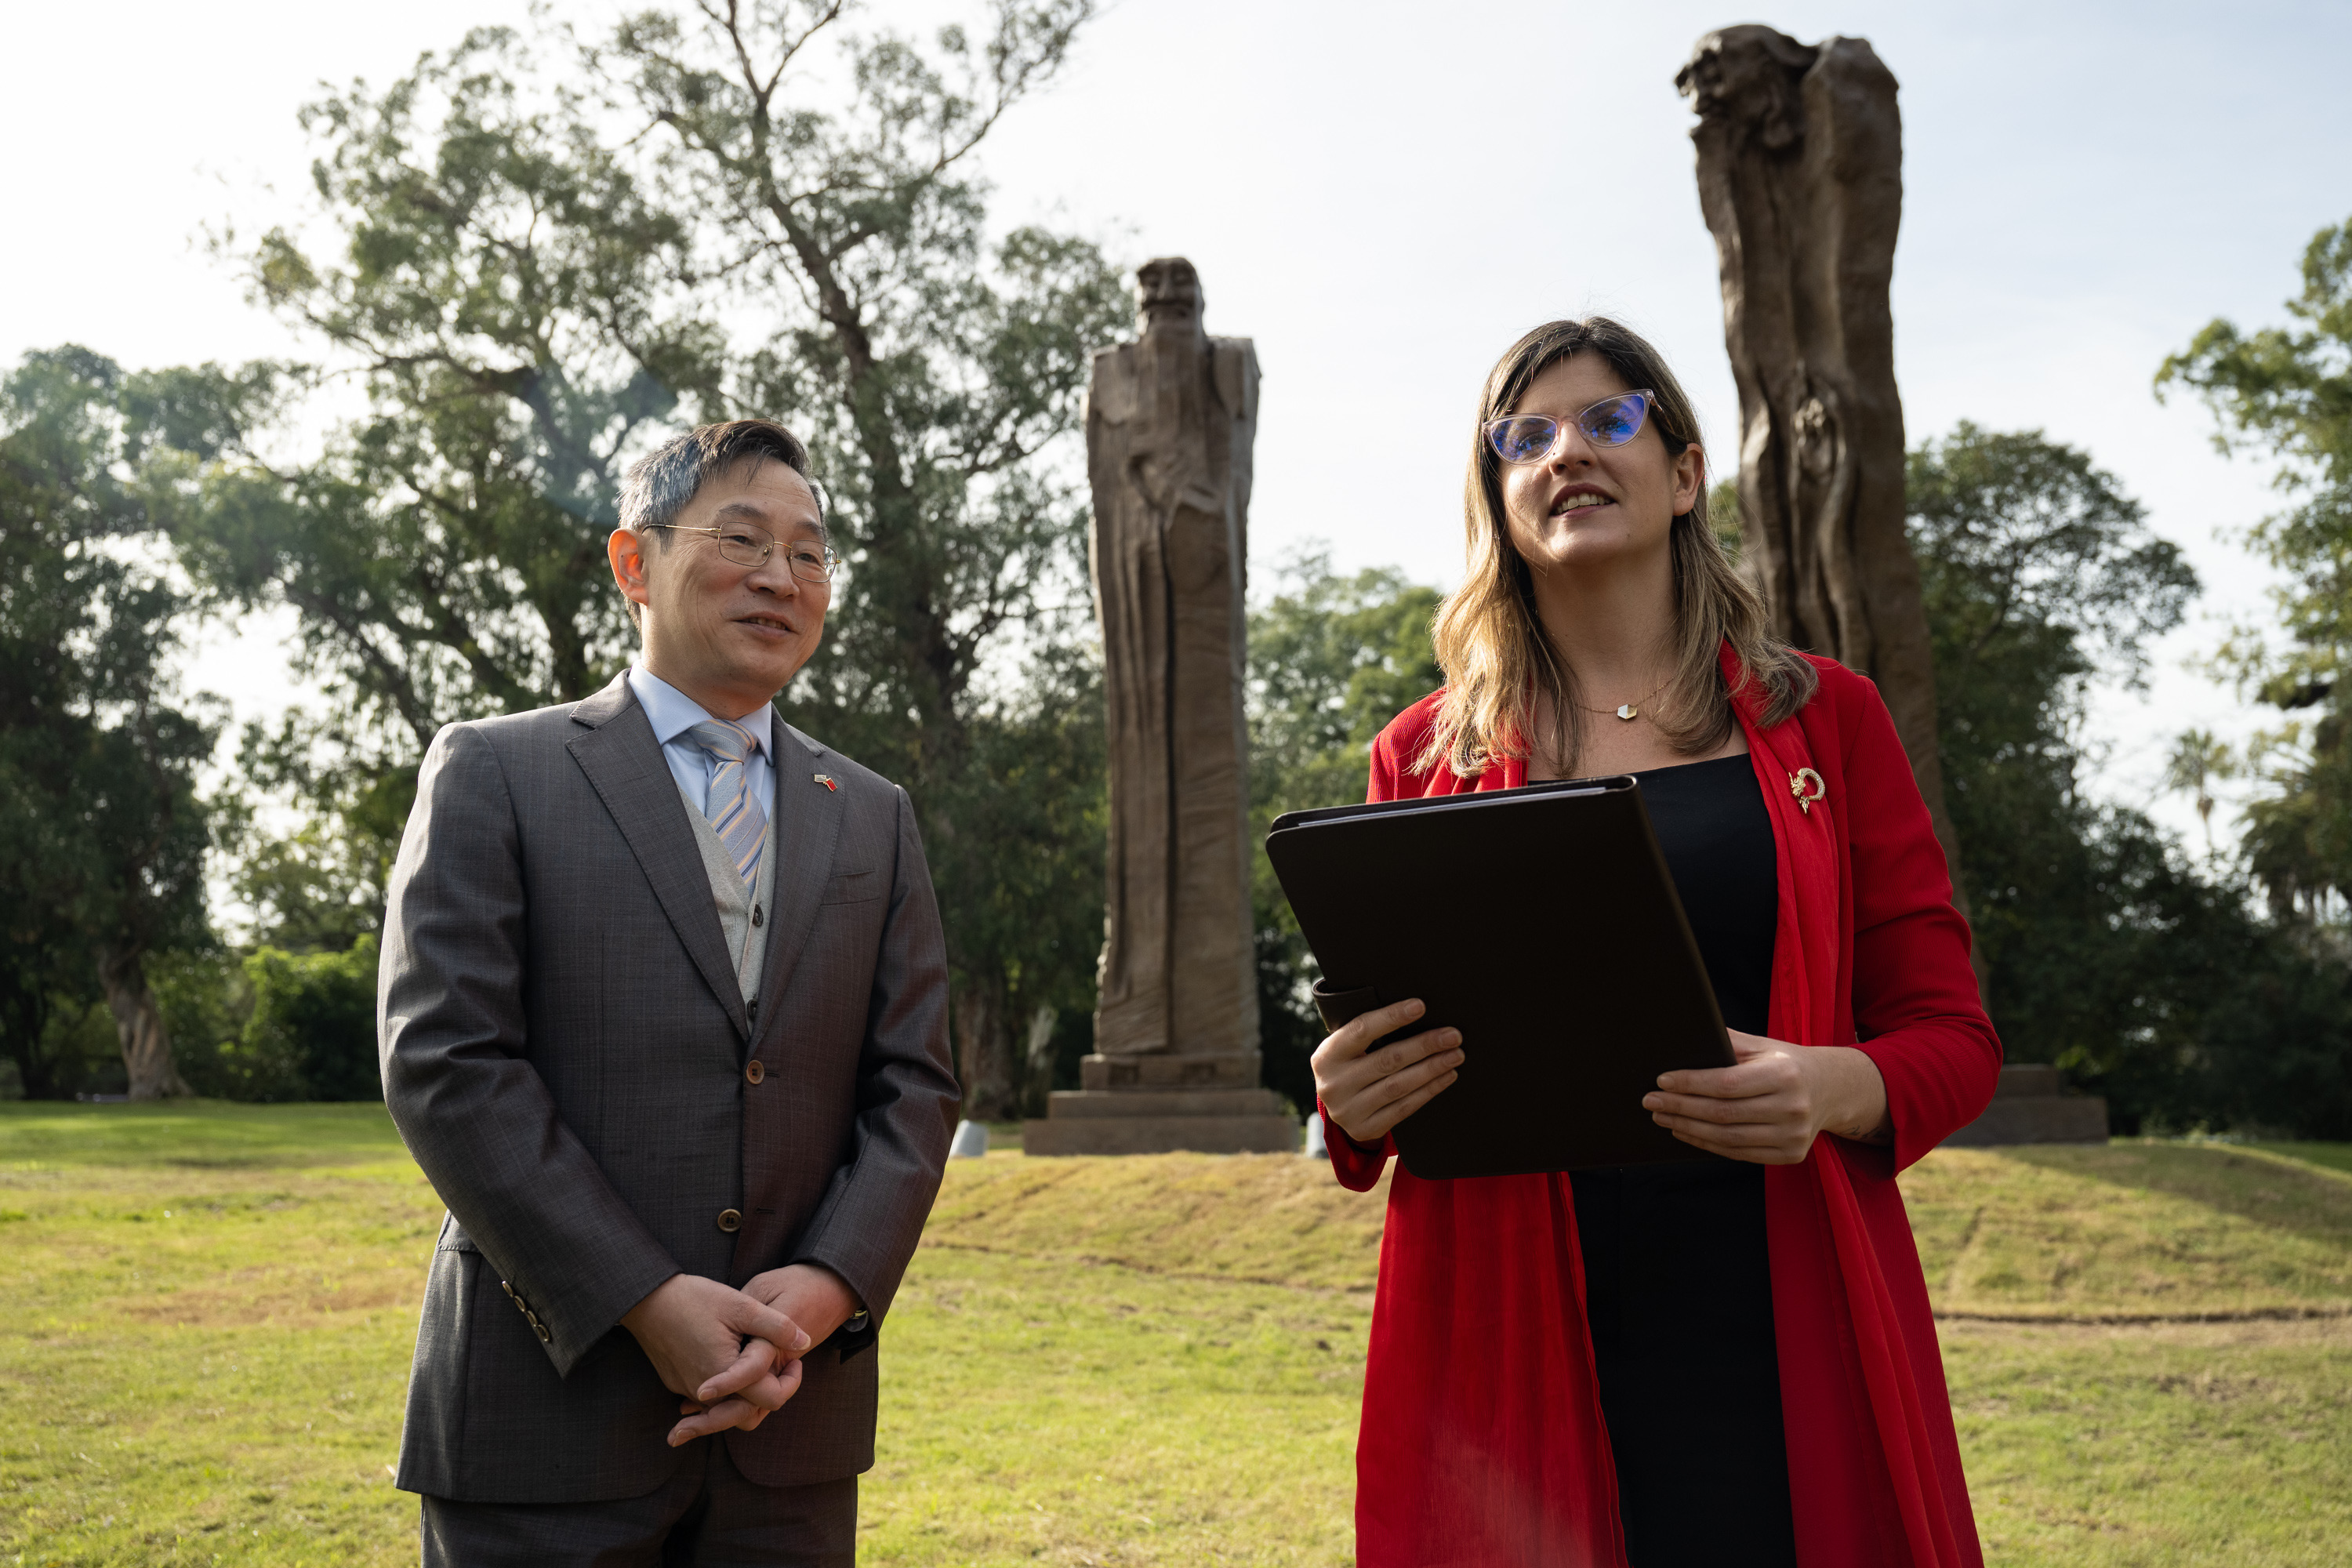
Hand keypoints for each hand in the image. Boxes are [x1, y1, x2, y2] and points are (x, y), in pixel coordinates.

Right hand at [665, 1264, 860, 1444]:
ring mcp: (687, 1391)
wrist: (647, 1299)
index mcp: (727, 1375)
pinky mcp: (677, 1384)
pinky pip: (708, 1401)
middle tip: (782, 1367)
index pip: (770, 1400)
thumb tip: (806, 1341)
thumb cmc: (696, 1299)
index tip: (795, 1360)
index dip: (790, 1383)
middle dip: (770, 1395)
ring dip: (746, 1396)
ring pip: (727, 1410)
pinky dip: (724, 1392)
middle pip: (748, 1415)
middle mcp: (705, 1393)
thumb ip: (776, 1326)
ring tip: (760, 1366)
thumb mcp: (742, 1306)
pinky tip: (733, 1368)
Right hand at [1310, 998, 1463, 1145]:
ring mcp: (1348, 1110)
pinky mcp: (1365, 1128)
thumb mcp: (1345, 1049)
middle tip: (1453, 1036)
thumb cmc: (1349, 1065)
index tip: (1420, 1007)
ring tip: (1455, 1055)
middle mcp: (1334, 1084)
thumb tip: (1415, 1011)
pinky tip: (1446, 1076)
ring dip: (1432, 1068)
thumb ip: (1367, 1034)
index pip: (1362, 1030)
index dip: (1392, 1017)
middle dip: (1424, 1046)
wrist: (1336, 1107)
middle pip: (1387, 1059)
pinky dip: (1429, 1090)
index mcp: (1326, 1056)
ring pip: (1399, 1085)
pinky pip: (1404, 1108)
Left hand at [1642, 1031, 1891, 1163]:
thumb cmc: (1786, 1063)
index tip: (1662, 1080)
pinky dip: (1707, 1144)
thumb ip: (1727, 1042)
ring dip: (1687, 1128)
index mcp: (1784, 1074)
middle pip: (1722, 1113)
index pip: (1726, 1083)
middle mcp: (1792, 1107)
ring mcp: (1793, 1136)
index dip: (1690, 1084)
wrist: (1831, 1089)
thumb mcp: (1763, 1045)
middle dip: (1680, 1107)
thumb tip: (1683, 1039)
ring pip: (1727, 1137)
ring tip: (1663, 1116)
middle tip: (1651, 1101)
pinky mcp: (1790, 1155)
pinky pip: (1739, 1153)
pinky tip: (1686, 1131)